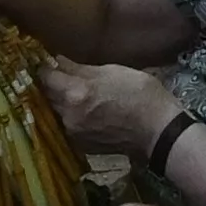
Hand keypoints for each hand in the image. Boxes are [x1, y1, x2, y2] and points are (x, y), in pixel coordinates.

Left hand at [42, 57, 184, 158]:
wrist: (158, 131)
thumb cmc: (140, 94)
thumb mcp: (112, 72)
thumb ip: (80, 69)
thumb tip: (59, 61)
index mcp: (75, 93)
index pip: (46, 78)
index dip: (46, 69)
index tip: (49, 63)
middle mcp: (68, 114)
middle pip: (49, 96)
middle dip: (53, 86)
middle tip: (62, 76)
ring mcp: (73, 132)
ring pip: (58, 112)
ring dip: (62, 102)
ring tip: (77, 94)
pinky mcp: (81, 144)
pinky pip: (69, 126)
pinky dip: (73, 117)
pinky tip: (87, 111)